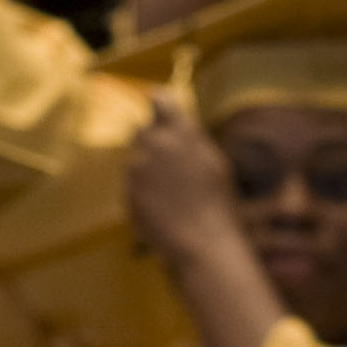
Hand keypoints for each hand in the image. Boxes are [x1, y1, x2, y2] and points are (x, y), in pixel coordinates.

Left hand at [125, 88, 237, 283]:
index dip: (160, 106)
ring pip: (136, 160)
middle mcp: (156, 144)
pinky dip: (143, 194)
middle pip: (143, 130)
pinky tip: (164, 210)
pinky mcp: (128, 192)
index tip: (161, 113)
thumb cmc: (219, 207)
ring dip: (148, 172)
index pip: (160, 100)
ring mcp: (138, 168)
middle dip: (153, 144)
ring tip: (173, 197)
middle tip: (172, 168)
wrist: (205, 245)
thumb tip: (175, 123)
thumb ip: (191, 138)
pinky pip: (132, 185)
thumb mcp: (213, 163)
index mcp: (181, 133)